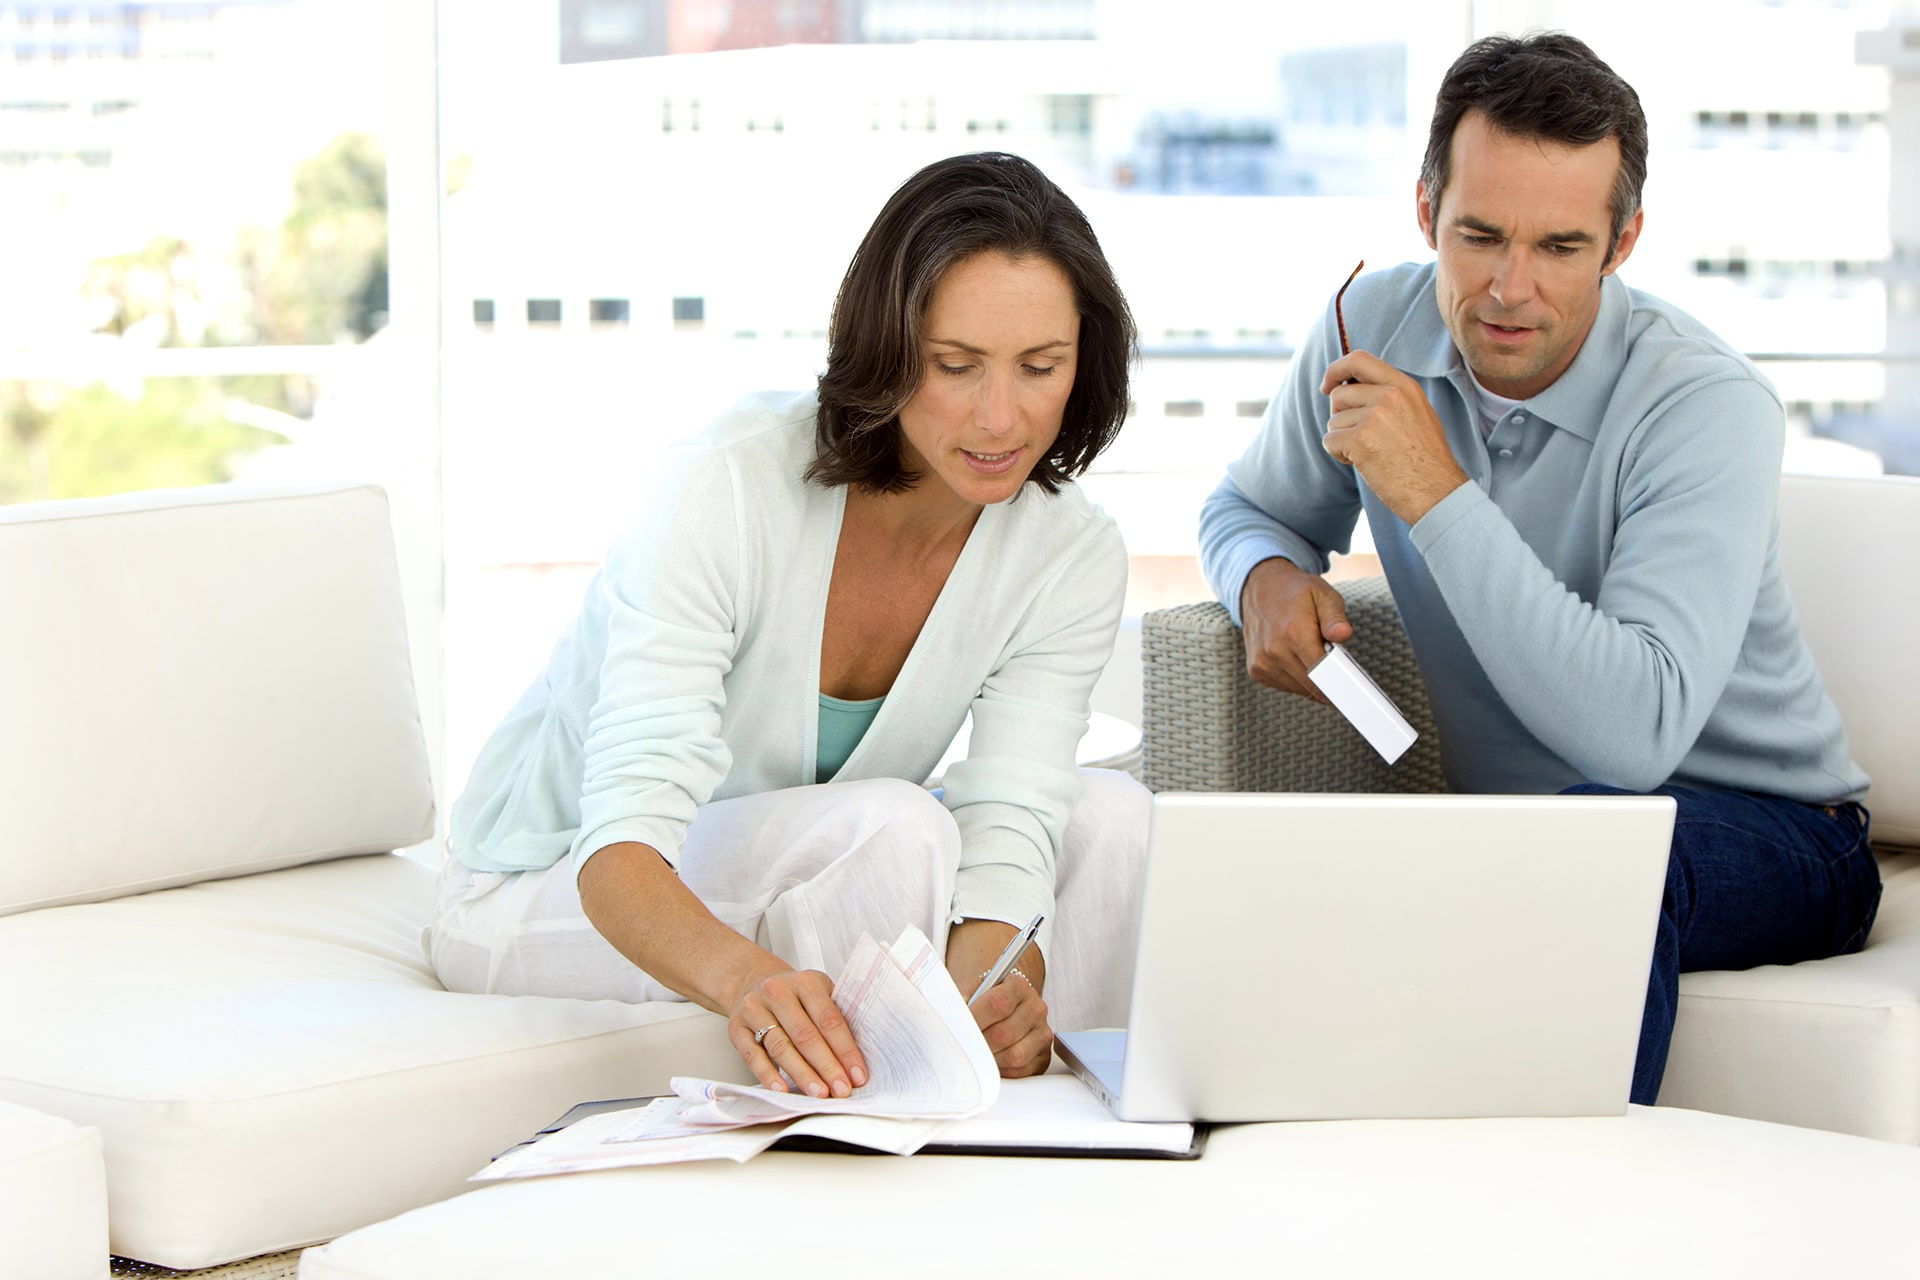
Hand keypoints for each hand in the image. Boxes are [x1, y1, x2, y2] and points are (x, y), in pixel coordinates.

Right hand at [728, 963, 867, 1099]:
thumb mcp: (818, 992)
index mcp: (806, 982)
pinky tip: (782, 1090)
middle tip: (841, 1090)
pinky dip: (767, 1075)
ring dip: (801, 1074)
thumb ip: (836, 1017)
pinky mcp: (736, 1028)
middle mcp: (778, 992)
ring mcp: (754, 1009)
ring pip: (780, 1047)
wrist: (751, 982)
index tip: (857, 1074)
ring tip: (818, 1093)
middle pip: (805, 1035)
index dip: (845, 1049)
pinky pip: (753, 1055)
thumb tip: (855, 1059)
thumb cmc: (794, 995)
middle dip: (826, 1066)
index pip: (829, 1019)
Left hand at [964, 967, 1051, 1076]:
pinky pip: (1021, 1071)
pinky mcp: (1043, 1057)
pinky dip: (1002, 1071)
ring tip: (975, 1054)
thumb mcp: (972, 991)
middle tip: (962, 1047)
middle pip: (1005, 1033)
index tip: (958, 1028)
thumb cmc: (983, 1001)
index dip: (975, 1018)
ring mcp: (1042, 1033)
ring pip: (1014, 1055)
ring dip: (990, 1059)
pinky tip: (991, 1061)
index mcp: (1019, 986)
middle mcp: (1036, 1008)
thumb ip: (960, 998)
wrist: (1004, 1007)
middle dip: (978, 1044)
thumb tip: (950, 1015)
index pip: (998, 1003)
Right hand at [1239, 556, 1350, 702]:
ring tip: (1312, 653)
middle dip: (1328, 678)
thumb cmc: (1295, 592)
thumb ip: (1335, 617)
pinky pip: (1286, 686)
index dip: (1340, 679)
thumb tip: (1343, 634)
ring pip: (1300, 689)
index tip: (1350, 681)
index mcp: (1293, 632)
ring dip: (1312, 680)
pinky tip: (1297, 659)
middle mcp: (1274, 650)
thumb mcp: (1322, 595)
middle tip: (1333, 659)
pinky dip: (1297, 678)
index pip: (1323, 673)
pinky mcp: (1256, 670)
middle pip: (1313, 685)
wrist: (1260, 587)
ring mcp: (1262, 662)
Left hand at [1320, 349, 1467, 525]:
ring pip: (1333, 421)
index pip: (1359, 359)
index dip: (1336, 369)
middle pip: (1339, 394)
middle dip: (1340, 417)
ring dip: (1342, 440)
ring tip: (1371, 454)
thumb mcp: (1416, 414)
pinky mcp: (1361, 439)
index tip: (1327, 385)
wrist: (1437, 492)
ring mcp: (1375, 416)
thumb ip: (1388, 397)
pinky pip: (1330, 440)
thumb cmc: (1425, 460)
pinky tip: (1364, 464)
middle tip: (1359, 437)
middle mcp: (1390, 395)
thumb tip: (1348, 387)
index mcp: (1404, 386)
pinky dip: (1340, 455)